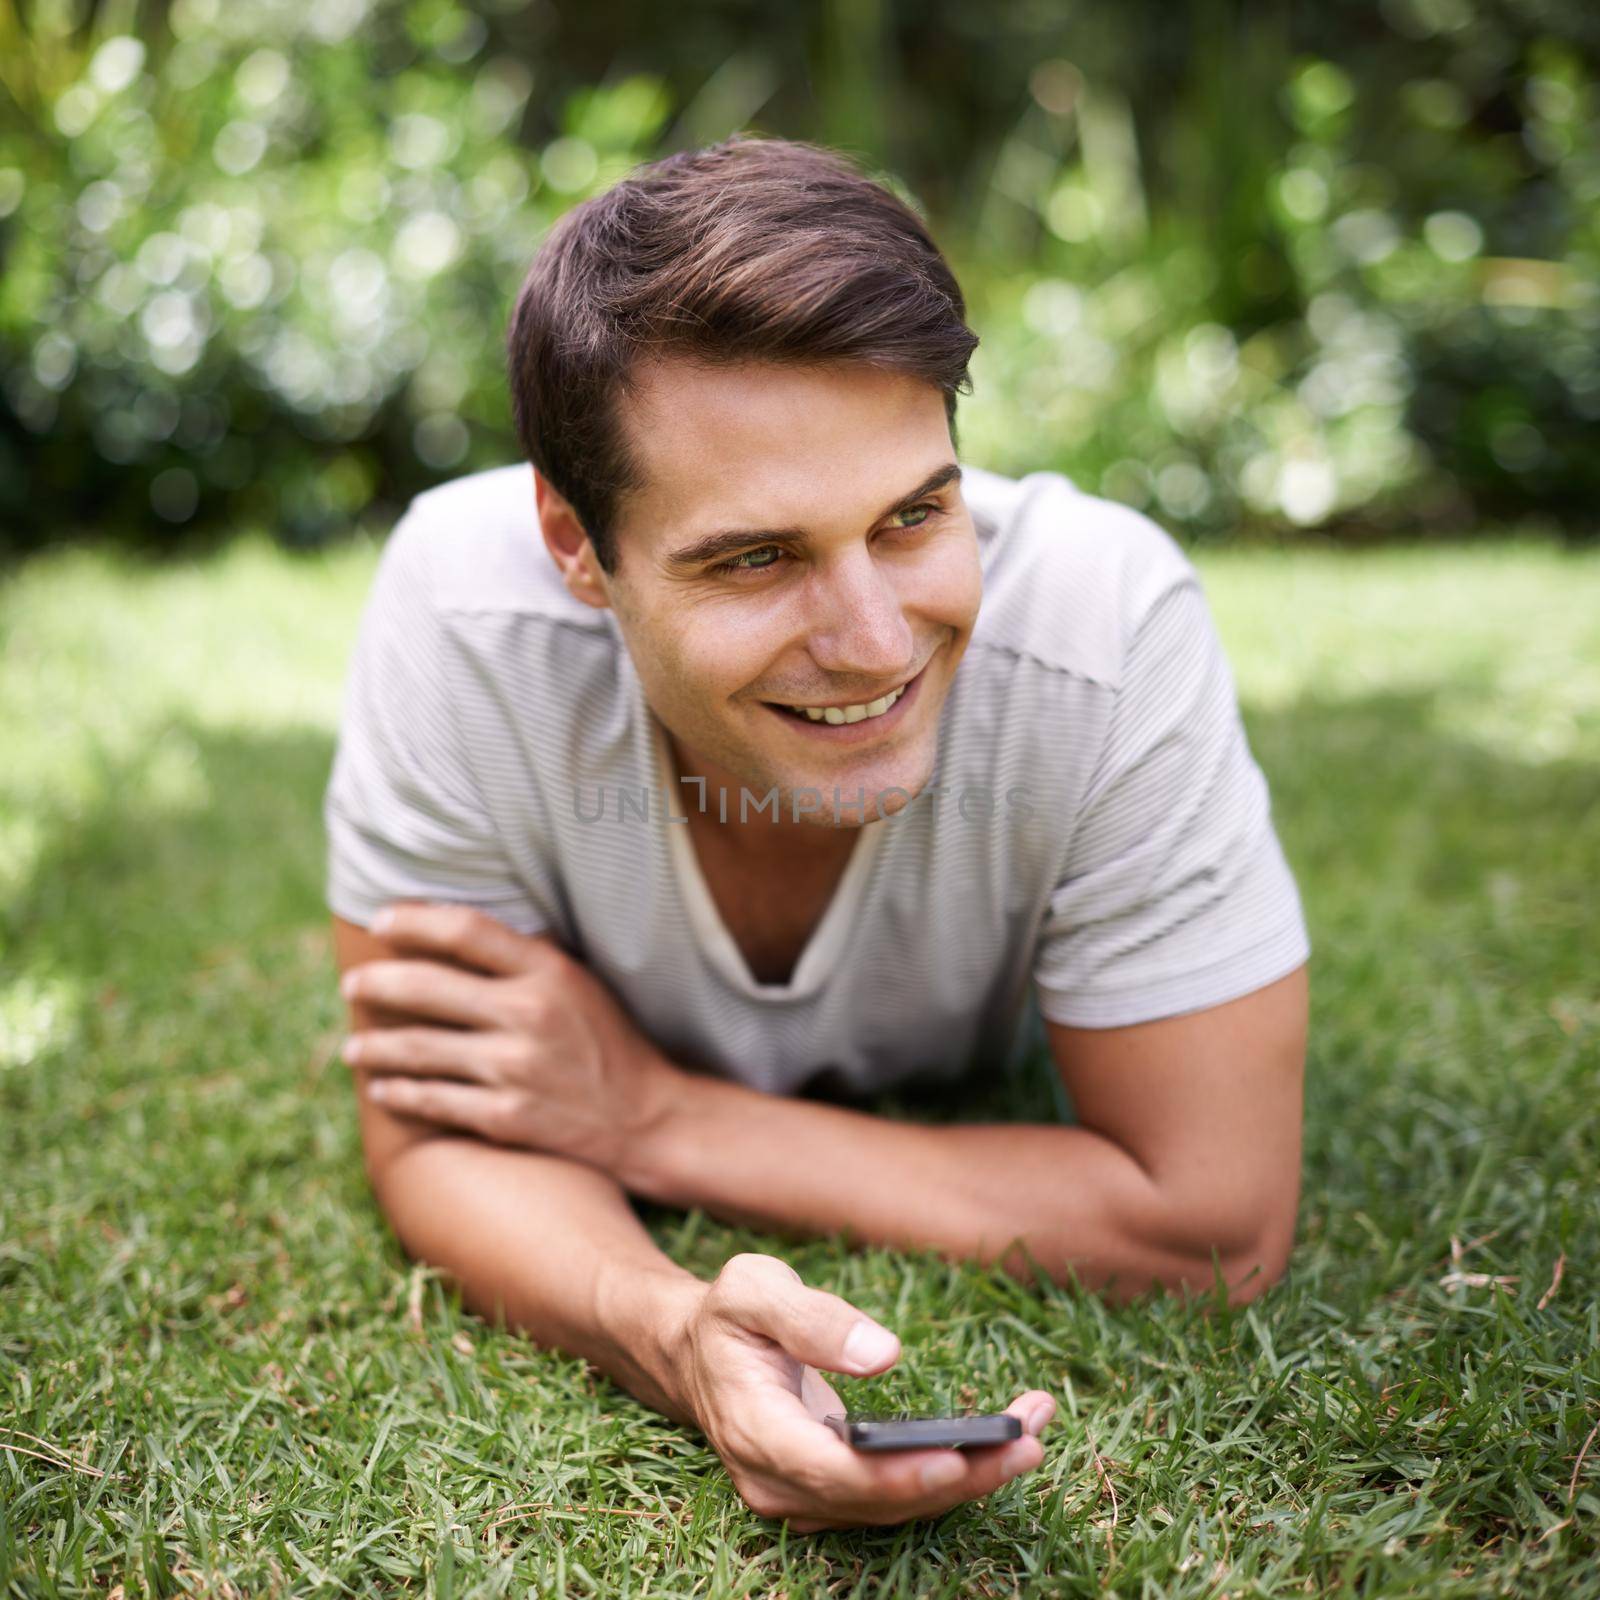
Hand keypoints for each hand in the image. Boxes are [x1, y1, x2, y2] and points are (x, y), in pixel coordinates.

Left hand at [339, 901, 679, 1174]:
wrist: (647, 1118)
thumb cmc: (608, 1042)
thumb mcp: (581, 983)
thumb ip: (527, 958)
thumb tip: (457, 928)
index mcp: (549, 972)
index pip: (466, 930)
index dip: (415, 920)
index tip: (382, 920)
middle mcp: (529, 1014)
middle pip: (427, 987)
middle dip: (376, 984)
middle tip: (353, 985)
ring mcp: (514, 1069)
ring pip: (417, 1049)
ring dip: (373, 1048)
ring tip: (353, 1049)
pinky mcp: (506, 1118)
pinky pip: (433, 1100)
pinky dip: (399, 1094)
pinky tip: (383, 1090)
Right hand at [662, 1252, 1053, 1532]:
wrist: (695, 1354)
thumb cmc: (728, 1315)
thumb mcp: (753, 1289)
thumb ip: (811, 1319)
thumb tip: (882, 1354)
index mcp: (755, 1429)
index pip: (831, 1472)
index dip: (894, 1475)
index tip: (955, 1456)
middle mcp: (779, 1481)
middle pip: (877, 1500)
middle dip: (959, 1477)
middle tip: (1029, 1443)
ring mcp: (805, 1495)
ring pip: (896, 1504)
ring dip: (971, 1474)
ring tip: (1035, 1428)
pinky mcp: (832, 1491)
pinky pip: (897, 1492)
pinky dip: (953, 1468)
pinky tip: (1004, 1435)